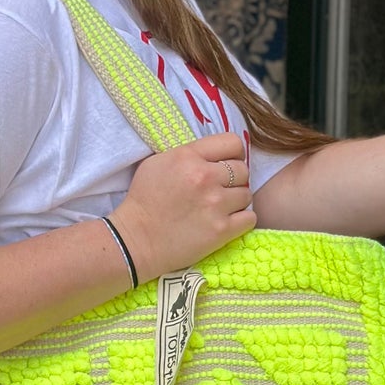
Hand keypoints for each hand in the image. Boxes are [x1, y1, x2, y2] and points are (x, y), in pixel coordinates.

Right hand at [109, 134, 254, 280]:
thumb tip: (213, 154)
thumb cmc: (143, 201)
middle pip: (242, 170)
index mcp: (189, 157)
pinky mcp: (222, 230)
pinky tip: (226, 222)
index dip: (233, 154)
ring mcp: (215, 204)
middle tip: (218, 191)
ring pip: (247, 194)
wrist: (135, 241)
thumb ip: (188, 154)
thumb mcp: (157, 163)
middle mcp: (205, 177)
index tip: (225, 165)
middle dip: (233, 179)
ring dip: (236, 201)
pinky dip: (241, 220)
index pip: (233, 143)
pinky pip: (250, 218)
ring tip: (219, 208)